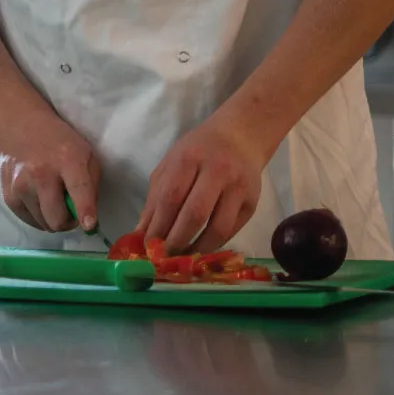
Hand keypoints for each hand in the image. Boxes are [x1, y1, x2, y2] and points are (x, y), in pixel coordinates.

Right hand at [0, 108, 99, 233]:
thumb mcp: (85, 154)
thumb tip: (87, 218)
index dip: (84, 209)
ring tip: (52, 198)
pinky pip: (29, 221)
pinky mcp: (9, 195)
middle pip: (57, 219)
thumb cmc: (60, 142)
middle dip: (68, 221)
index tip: (89, 225)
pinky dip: (38, 216)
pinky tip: (39, 198)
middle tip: (70, 209)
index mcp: (67, 160)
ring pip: (44, 224)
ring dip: (52, 218)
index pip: (78, 188)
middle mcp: (41, 173)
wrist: (22, 126)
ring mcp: (21, 186)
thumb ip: (91, 184)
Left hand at [137, 111, 263, 254]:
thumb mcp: (171, 163)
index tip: (147, 246)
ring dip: (197, 249)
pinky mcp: (252, 203)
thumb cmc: (198, 150)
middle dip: (176, 242)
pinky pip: (231, 231)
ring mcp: (238, 187)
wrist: (240, 136)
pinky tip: (200, 248)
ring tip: (182, 258)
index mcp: (190, 157)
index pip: (171, 197)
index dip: (158, 226)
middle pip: (195, 215)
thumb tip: (141, 233)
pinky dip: (214, 245)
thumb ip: (156, 197)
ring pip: (217, 229)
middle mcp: (217, 171)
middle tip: (163, 258)